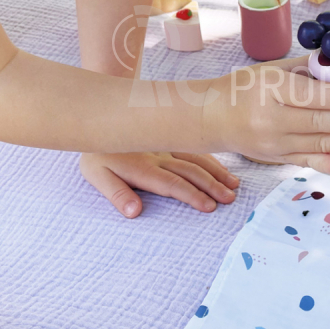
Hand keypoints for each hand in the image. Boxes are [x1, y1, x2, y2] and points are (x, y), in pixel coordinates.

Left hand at [80, 151, 239, 217]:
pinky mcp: (170, 139)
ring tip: (234, 186)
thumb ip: (116, 194)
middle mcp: (159, 156)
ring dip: (217, 172)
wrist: (99, 116)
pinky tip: (224, 169)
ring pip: (197, 158)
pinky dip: (211, 159)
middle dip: (212, 185)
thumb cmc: (97, 154)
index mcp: (143, 168)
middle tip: (230, 199)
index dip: (191, 195)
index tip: (209, 206)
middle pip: (190, 171)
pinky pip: (195, 149)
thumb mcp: (96, 175)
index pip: (172, 184)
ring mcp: (167, 146)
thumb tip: (134, 212)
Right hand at [205, 56, 329, 177]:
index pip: (308, 95)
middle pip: (318, 123)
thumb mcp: (270, 70)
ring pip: (318, 143)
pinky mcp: (277, 158)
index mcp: (269, 89)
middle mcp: (270, 119)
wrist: (213, 117)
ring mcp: (273, 143)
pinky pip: (306, 161)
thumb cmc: (243, 88)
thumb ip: (306, 69)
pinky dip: (327, 165)